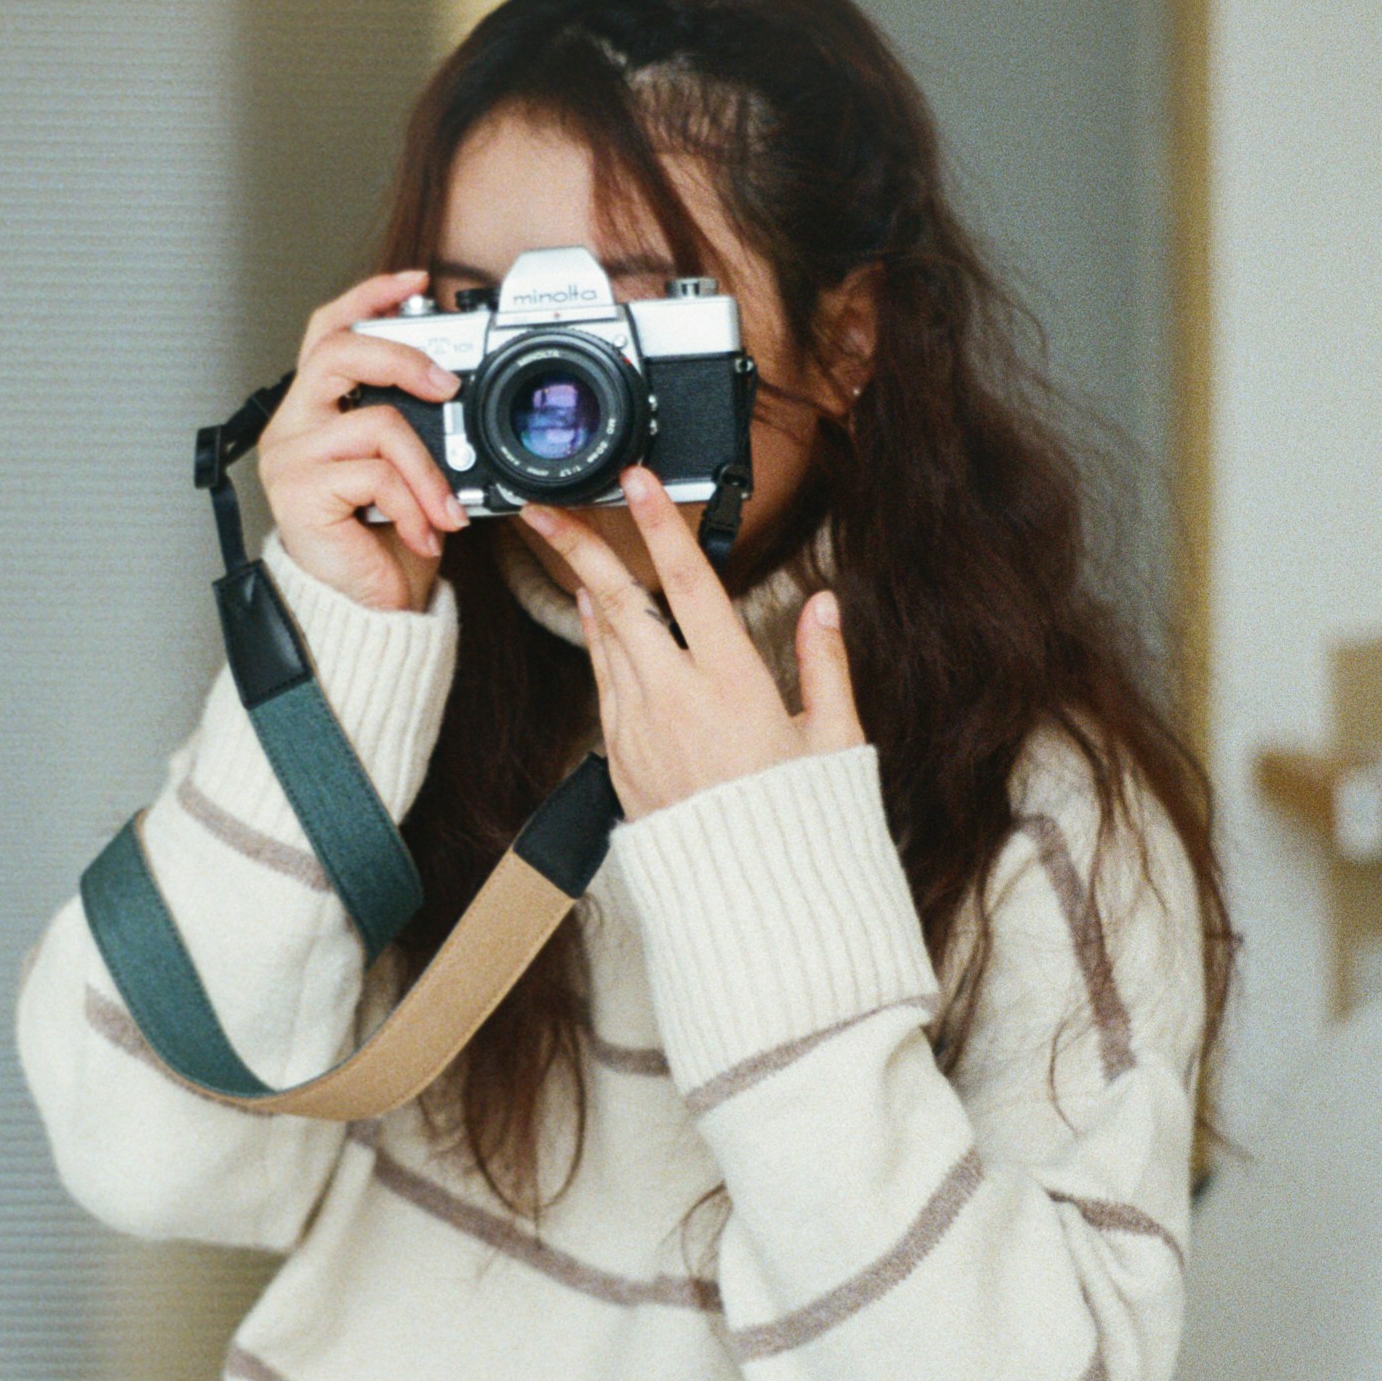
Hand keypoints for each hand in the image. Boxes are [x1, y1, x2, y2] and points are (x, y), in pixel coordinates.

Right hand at [258, 270, 468, 612]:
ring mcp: (290, 459)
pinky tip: (423, 532)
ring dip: (427, 469)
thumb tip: (454, 388)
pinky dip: (414, 504)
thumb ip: (414, 425)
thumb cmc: (385, 542)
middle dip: (402, 358)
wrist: (370, 609)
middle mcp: (293, 427)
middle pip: (337, 353)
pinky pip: (375, 474)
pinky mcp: (298, 493)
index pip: (328, 332)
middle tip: (447, 386)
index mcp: (315, 411)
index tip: (415, 281)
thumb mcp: (407, 469)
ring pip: (376, 423)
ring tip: (444, 509)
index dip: (368, 299)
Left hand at [518, 468, 864, 818]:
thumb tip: (824, 607)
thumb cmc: (798, 820)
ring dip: (586, 590)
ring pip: (603, 642)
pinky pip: (603, 685)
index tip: (637, 482)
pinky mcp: (620, 760)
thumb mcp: (835, 739)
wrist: (747, 897)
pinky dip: (596, 642)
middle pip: (617, 604)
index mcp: (733, 685)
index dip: (660, 527)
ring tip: (568, 547)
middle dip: (577, 549)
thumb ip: (827, 665)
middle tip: (546, 508)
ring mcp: (638, 730)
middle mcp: (675, 701)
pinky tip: (594, 620)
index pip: (689, 585)